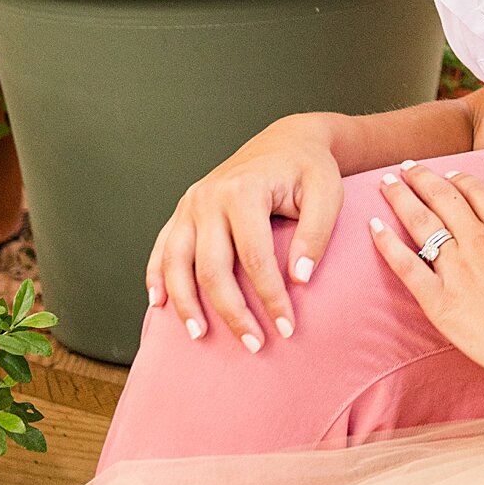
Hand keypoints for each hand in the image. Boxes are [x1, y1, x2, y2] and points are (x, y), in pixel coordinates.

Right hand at [146, 114, 344, 349]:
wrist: (287, 141)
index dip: (270, 297)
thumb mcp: (326, 192)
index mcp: (244, 190)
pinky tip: (159, 304)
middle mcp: (209, 197)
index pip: (254, 258)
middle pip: (212, 268)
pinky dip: (157, 277)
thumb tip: (299, 278)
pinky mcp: (183, 210)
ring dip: (186, 304)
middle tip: (254, 343)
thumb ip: (316, 233)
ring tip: (200, 335)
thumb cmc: (309, 168)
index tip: (288, 328)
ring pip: (176, 263)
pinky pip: (162, 247)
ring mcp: (190, 203)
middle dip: (232, 311)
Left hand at [371, 161, 483, 393]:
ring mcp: (457, 269)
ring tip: (385, 183)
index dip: (459, 178)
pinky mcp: (440, 302)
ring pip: (420, 222)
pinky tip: (374, 226)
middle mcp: (479, 241)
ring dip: (400, 198)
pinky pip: (406, 266)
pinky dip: (387, 244)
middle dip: (422, 178)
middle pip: (443, 197)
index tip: (447, 174)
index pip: (478, 191)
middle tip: (406, 166)